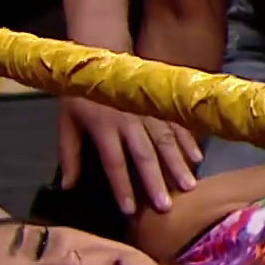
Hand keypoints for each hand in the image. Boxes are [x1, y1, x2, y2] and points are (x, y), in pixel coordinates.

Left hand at [56, 97, 200, 214]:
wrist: (100, 55)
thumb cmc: (81, 94)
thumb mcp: (66, 122)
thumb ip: (69, 154)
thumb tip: (67, 187)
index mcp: (103, 127)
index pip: (114, 162)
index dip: (121, 186)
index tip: (129, 210)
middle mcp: (128, 121)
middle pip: (144, 154)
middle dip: (155, 181)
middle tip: (166, 206)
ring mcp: (148, 112)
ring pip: (165, 140)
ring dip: (177, 164)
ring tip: (188, 186)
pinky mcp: (159, 105)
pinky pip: (176, 123)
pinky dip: (188, 140)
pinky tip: (198, 158)